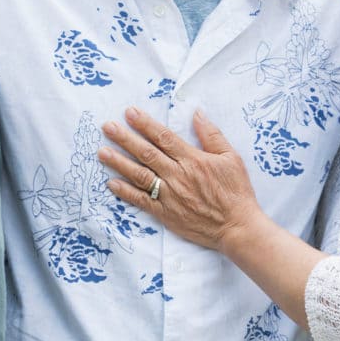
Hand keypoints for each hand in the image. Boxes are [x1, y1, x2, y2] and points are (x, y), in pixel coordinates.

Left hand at [98, 106, 260, 253]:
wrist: (237, 227)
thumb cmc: (236, 192)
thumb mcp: (231, 157)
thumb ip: (211, 135)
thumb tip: (197, 114)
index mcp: (192, 159)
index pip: (163, 137)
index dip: (145, 123)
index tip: (130, 113)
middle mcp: (177, 175)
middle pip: (146, 152)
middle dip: (125, 138)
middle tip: (107, 127)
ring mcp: (169, 195)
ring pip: (139, 175)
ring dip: (119, 162)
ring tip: (102, 152)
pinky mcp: (166, 214)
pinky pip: (141, 201)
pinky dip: (125, 192)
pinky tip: (111, 183)